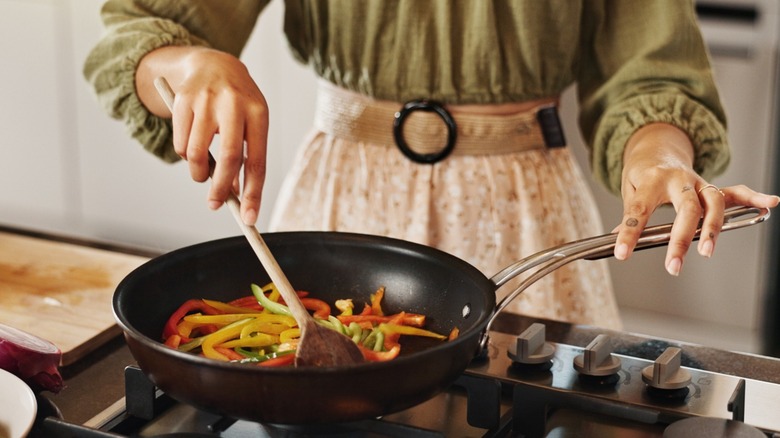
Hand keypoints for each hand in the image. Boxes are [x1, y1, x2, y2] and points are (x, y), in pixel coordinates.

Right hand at [136, 46, 267, 224]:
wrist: (214, 64)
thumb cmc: (238, 104)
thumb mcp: (250, 125)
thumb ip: (245, 156)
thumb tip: (234, 194)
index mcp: (258, 113)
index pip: (257, 161)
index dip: (254, 193)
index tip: (250, 218)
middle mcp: (233, 104)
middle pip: (229, 158)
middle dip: (220, 189)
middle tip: (215, 204)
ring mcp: (206, 100)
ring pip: (197, 154)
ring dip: (199, 173)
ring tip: (202, 173)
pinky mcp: (182, 100)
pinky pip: (180, 144)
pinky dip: (185, 156)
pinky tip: (192, 148)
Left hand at [613, 123, 779, 274]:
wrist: (658, 150)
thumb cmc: (643, 174)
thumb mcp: (629, 190)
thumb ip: (630, 213)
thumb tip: (617, 239)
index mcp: (652, 179)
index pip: (639, 208)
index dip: (629, 232)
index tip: (622, 253)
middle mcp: (679, 180)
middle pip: (685, 208)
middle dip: (681, 239)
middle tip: (673, 265)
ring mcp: (698, 183)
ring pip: (713, 203)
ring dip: (712, 228)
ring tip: (707, 251)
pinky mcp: (712, 188)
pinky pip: (736, 192)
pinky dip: (755, 197)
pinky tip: (770, 204)